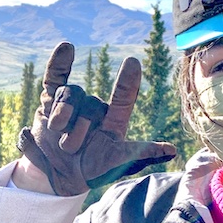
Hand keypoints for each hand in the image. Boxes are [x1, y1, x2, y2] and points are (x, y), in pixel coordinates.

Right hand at [17, 42, 176, 195]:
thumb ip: (138, 155)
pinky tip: (66, 47)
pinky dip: (58, 63)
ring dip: (62, 117)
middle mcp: (95, 109)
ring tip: (58, 136)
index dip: (127, 82)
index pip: (123, 99)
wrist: (54, 175)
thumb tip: (172, 150)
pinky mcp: (50, 100)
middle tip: (71, 149)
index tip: (132, 62)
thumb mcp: (114, 165)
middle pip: (89, 103)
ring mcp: (73, 103)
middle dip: (77, 131)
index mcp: (113, 122)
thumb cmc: (90, 171)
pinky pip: (54, 77)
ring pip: (69, 94)